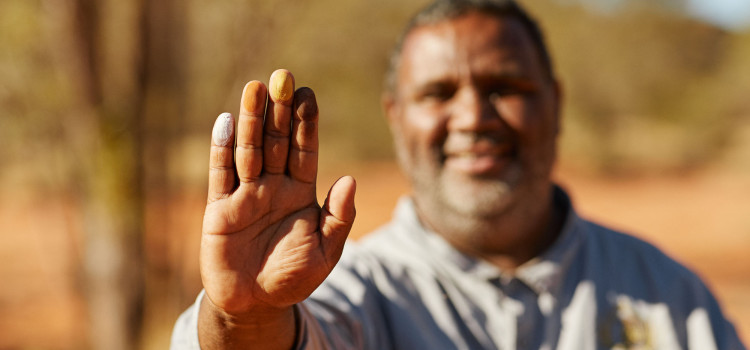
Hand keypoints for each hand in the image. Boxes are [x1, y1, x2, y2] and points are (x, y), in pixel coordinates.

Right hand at [200, 69, 355, 316]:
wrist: (256, 304)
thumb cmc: (293, 277)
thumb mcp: (326, 251)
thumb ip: (338, 217)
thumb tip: (351, 180)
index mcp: (300, 192)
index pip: (304, 150)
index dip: (306, 123)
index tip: (309, 94)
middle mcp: (273, 187)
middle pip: (277, 142)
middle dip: (280, 110)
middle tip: (283, 76)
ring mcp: (245, 195)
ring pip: (250, 151)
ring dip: (253, 120)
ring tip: (256, 87)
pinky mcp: (220, 210)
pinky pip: (221, 176)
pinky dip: (222, 150)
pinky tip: (227, 122)